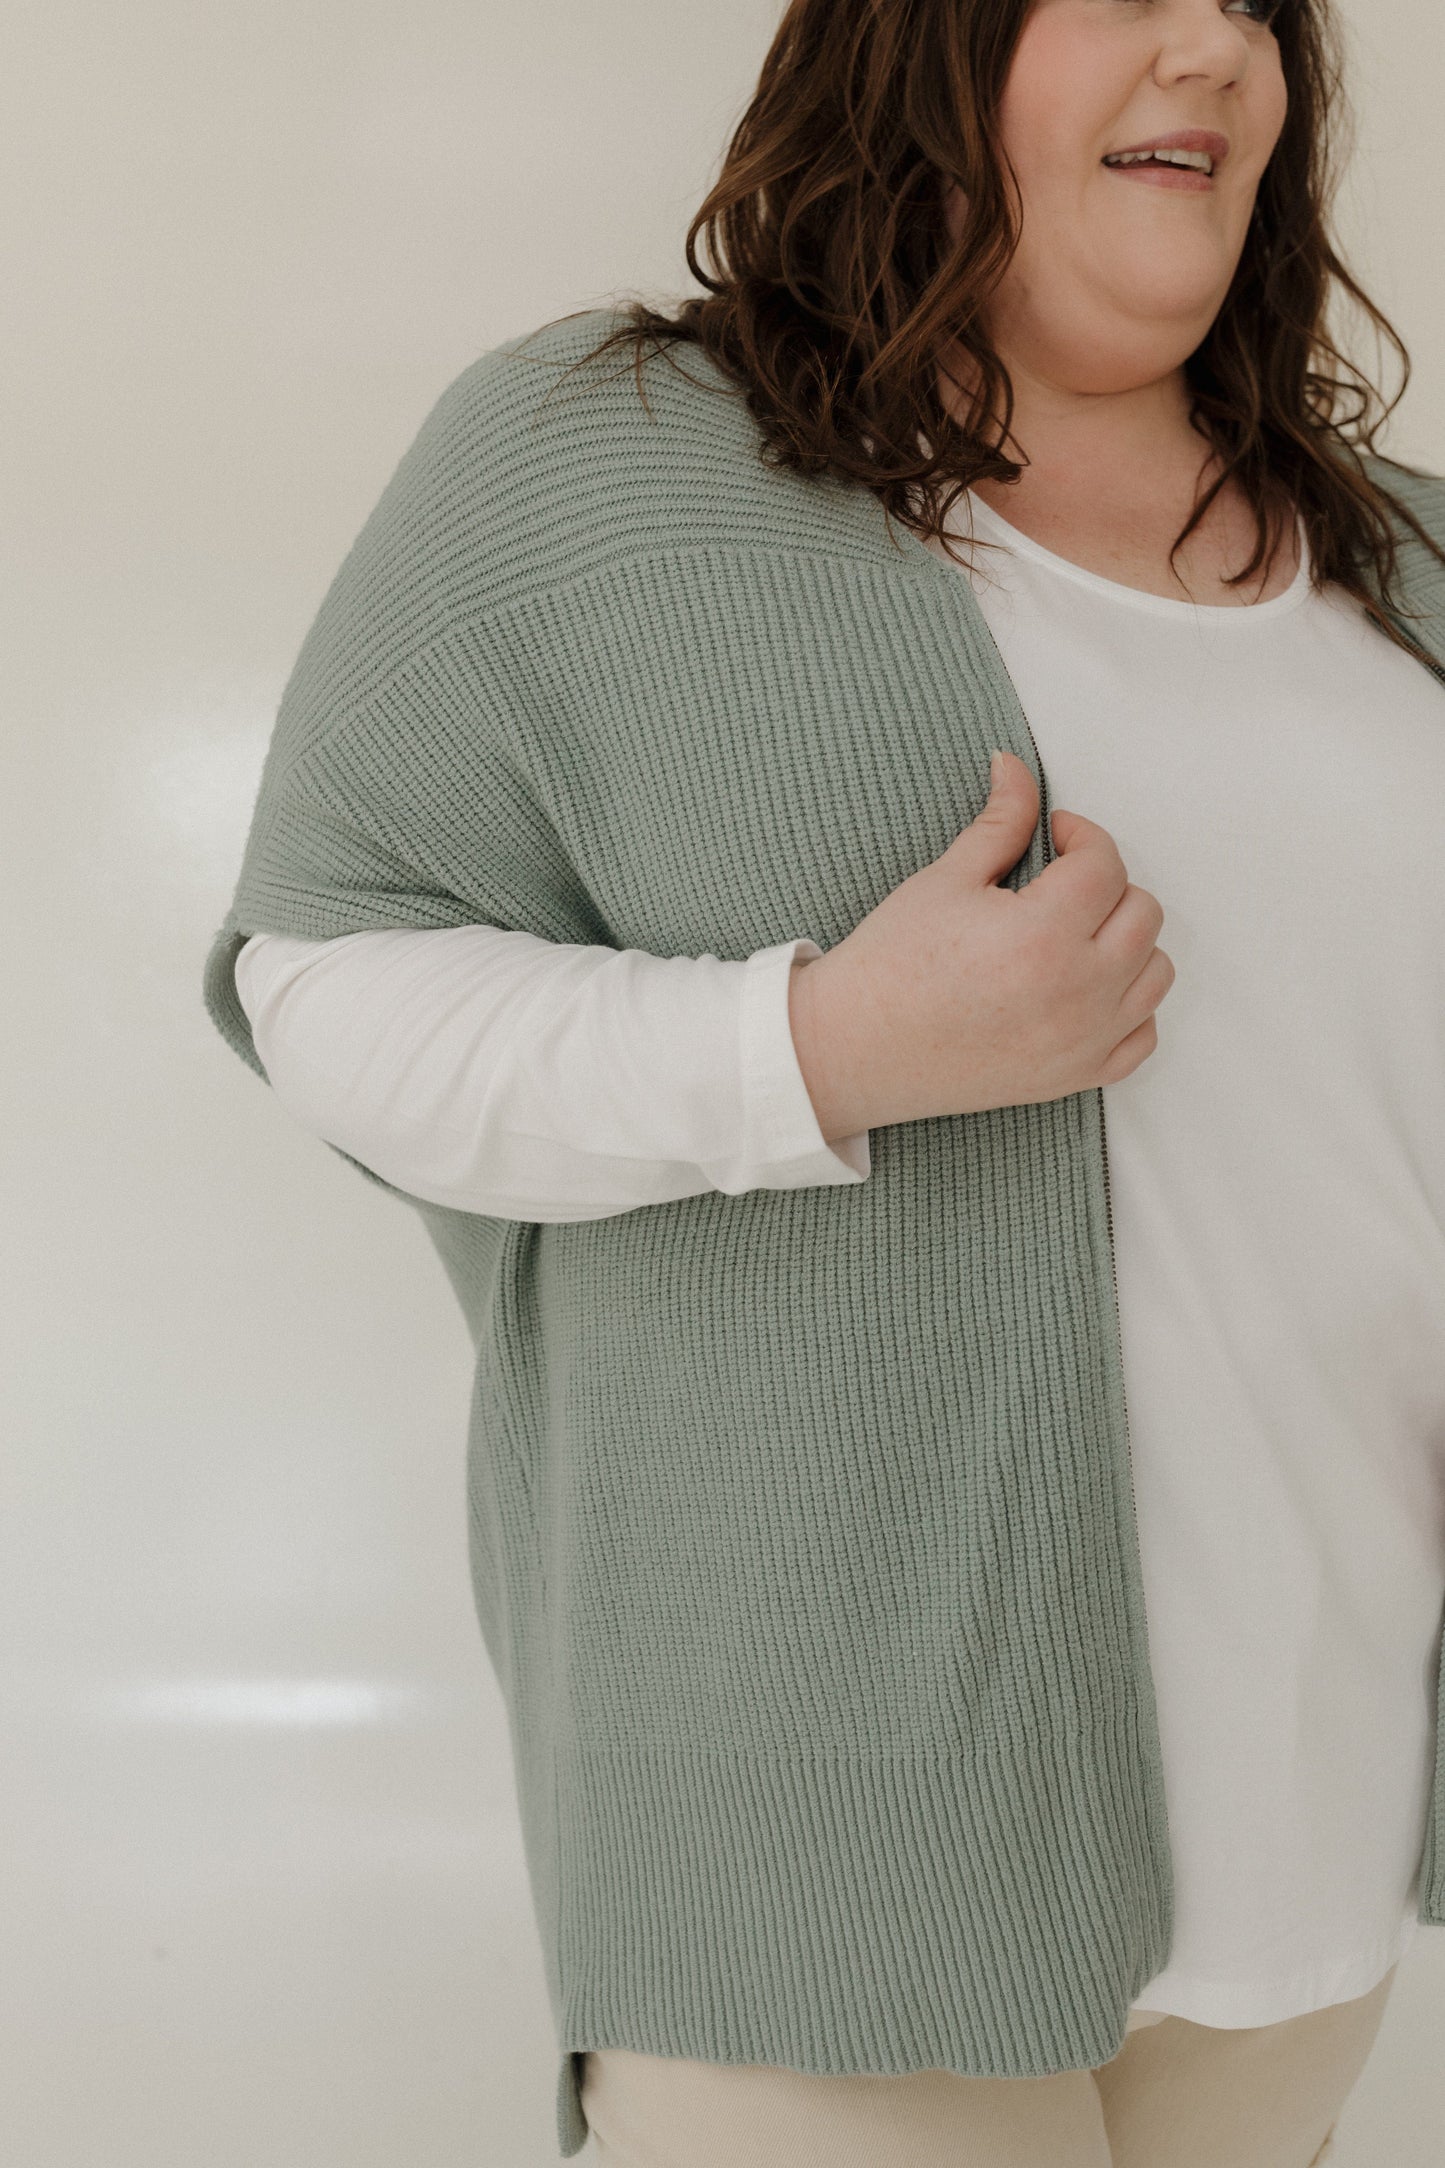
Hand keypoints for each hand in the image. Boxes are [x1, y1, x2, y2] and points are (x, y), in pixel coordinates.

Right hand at [788, 748, 1174, 1136]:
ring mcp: (1083, 1040)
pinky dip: (1128, 1006)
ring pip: (1155, 972)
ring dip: (1128, 941)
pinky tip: (1087, 986)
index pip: (1105, 864)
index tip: (1054, 835)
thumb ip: (1000, 821)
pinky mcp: (1076, 1076)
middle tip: (1060, 882)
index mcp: (1043, 934)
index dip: (1081, 836)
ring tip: (1077, 933)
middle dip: (1107, 884)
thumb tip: (1015, 766)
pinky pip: (1142, 1037)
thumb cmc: (891, 966)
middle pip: (1142, 913)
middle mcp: (1077, 991)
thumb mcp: (944, 880)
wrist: (857, 1049)